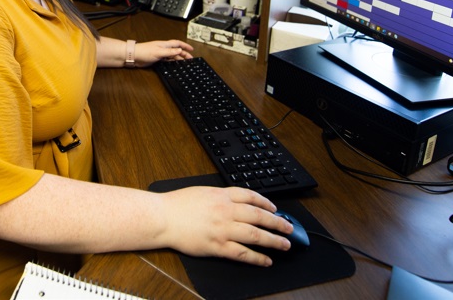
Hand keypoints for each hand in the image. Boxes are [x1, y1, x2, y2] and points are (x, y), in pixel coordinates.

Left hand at [133, 39, 193, 66]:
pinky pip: (167, 60)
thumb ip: (170, 51)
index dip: (185, 46)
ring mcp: (160, 54)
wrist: (134, 56)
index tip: (191, 49)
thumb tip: (179, 50)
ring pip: (172, 55)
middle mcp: (163, 48)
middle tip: (190, 59)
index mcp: (165, 44)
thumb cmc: (144, 51)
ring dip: (179, 58)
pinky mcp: (157, 59)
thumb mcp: (159, 52)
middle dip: (184, 53)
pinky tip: (175, 64)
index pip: (178, 44)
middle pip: (176, 50)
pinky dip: (172, 62)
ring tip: (185, 62)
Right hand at [159, 186, 292, 265]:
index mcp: (222, 195)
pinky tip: (266, 260)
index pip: (251, 197)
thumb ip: (221, 196)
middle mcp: (226, 211)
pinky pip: (242, 253)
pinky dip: (257, 258)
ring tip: (285, 245)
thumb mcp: (202, 192)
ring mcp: (223, 229)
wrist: (163, 217)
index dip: (266, 203)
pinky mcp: (217, 246)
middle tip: (289, 228)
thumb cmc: (177, 204)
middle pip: (259, 216)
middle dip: (278, 222)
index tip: (275, 209)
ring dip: (274, 240)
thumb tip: (236, 202)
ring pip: (255, 235)